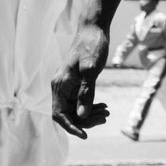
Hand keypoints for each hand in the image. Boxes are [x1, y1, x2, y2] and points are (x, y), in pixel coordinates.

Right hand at [51, 23, 110, 139]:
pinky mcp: (75, 83)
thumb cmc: (92, 46)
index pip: (59, 114)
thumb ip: (86, 93)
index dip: (71, 127)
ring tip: (107, 113)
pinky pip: (79, 101)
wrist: (93, 29)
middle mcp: (60, 87)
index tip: (85, 135)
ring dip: (90, 114)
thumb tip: (82, 115)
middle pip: (68, 114)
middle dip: (85, 120)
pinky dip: (90, 106)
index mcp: (59, 85)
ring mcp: (67, 85)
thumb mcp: (91, 70)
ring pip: (74, 109)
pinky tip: (103, 106)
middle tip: (105, 118)